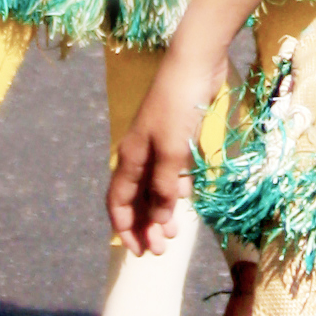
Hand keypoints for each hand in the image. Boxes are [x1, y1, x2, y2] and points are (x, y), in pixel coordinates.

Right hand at [107, 46, 223, 255]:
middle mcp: (140, 154)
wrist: (196, 63)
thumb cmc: (179, 105)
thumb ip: (164, 186)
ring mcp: (159, 146)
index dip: (125, 229)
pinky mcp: (179, 138)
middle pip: (137, 200)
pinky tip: (186, 201)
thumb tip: (159, 220)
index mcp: (130, 158)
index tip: (139, 252)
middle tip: (161, 252)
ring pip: (156, 188)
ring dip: (162, 212)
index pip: (119, 202)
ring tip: (176, 235)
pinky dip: (177, 190)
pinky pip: (173, 173)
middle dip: (146, 227)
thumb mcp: (170, 151)